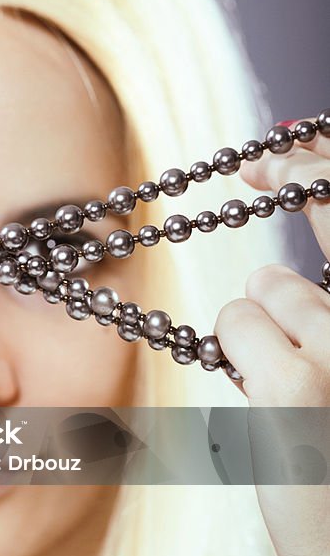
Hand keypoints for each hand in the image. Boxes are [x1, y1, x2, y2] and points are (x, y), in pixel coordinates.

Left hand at [213, 119, 329, 555]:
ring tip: (287, 401)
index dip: (310, 162)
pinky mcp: (296, 384)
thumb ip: (326, 323)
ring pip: (259, 293)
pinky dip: (238, 358)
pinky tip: (267, 408)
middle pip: (287, 273)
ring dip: (253, 341)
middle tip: (280, 358)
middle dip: (271, 307)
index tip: (274, 147)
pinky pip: (235, 324)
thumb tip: (271, 271)